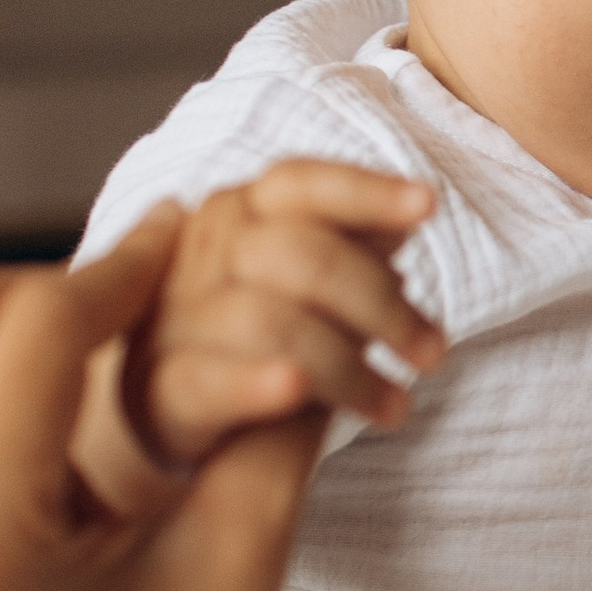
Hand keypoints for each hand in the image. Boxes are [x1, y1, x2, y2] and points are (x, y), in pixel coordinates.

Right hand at [76, 160, 443, 516]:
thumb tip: (412, 210)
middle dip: (380, 303)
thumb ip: (352, 245)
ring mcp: (177, 320)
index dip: (366, 191)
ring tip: (395, 405)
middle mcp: (202, 254)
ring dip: (348, 367)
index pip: (299, 184)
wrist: (170, 406)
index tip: (428, 205)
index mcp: (239, 215)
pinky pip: (207, 380)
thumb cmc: (259, 335)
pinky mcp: (159, 388)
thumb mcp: (309, 284)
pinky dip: (254, 383)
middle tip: (432, 353)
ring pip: (268, 320)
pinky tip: (296, 389)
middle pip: (300, 254)